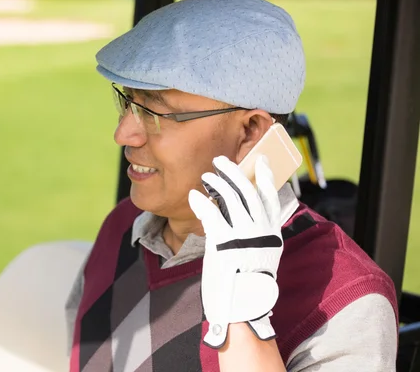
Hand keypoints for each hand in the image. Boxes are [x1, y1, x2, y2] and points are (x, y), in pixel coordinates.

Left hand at [188, 155, 283, 348]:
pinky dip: (202, 202)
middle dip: (234, 172)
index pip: (271, 199)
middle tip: (221, 160)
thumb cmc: (246, 283)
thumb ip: (253, 234)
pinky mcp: (224, 243)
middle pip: (249, 192)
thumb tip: (238, 212)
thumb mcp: (258, 256)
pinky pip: (212, 213)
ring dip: (218, 183)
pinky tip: (195, 195)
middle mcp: (260, 232)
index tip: (262, 161)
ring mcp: (243, 237)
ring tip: (207, 175)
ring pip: (232, 198)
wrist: (241, 307)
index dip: (266, 178)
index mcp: (271, 235)